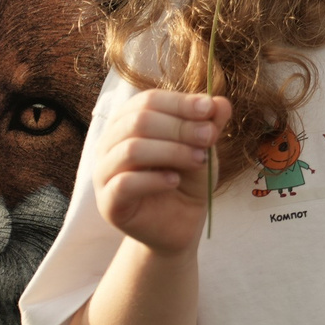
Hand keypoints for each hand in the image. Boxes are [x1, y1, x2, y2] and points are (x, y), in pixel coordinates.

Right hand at [93, 90, 231, 255]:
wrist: (180, 223)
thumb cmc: (187, 179)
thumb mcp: (203, 148)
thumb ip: (209, 125)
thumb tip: (220, 102)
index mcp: (128, 122)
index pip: (148, 100)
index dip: (180, 103)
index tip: (209, 109)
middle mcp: (110, 144)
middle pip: (138, 121)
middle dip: (180, 127)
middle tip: (209, 137)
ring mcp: (104, 173)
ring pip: (130, 150)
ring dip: (171, 151)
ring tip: (199, 160)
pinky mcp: (108, 203)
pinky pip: (124, 183)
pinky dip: (154, 179)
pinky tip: (175, 181)